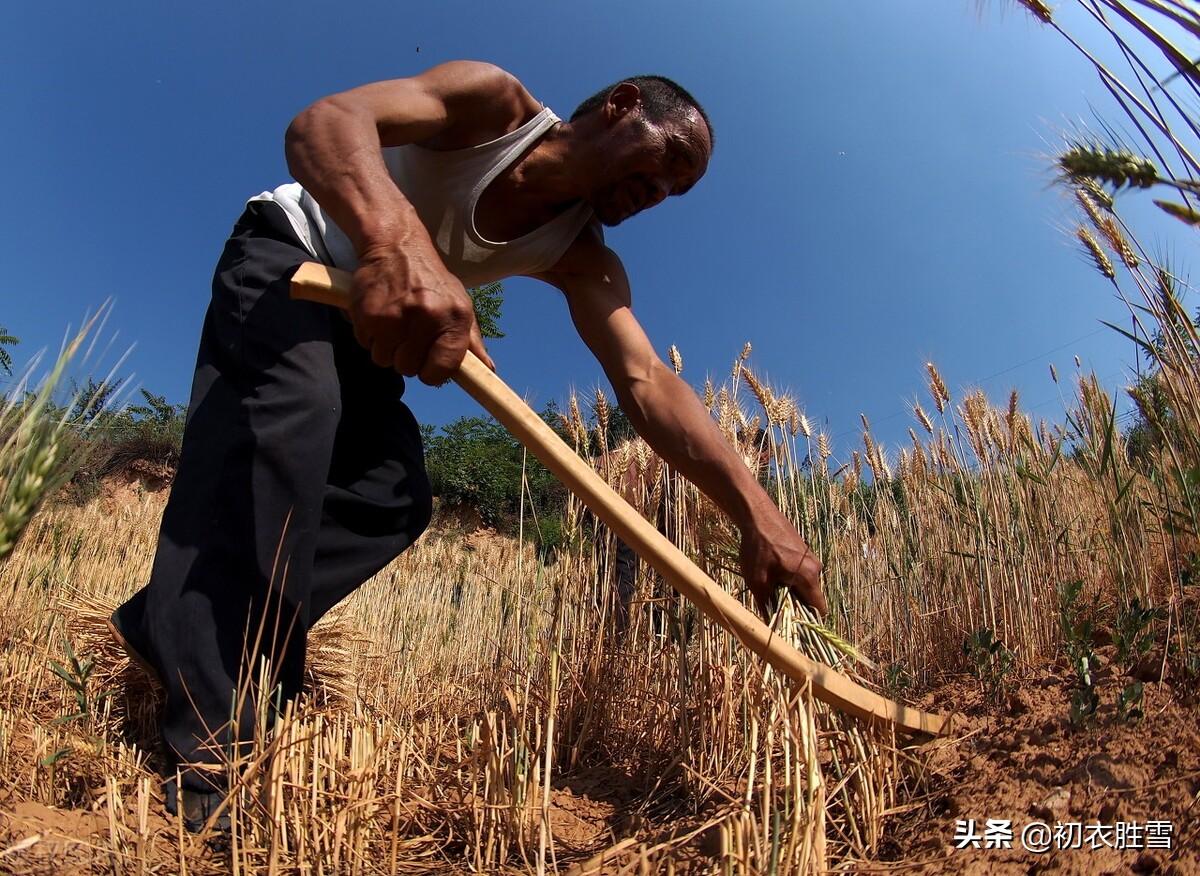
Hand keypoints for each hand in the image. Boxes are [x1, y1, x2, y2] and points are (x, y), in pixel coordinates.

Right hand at [349, 242, 494, 383]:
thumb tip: (487, 369)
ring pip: (384, 360)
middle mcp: (427, 317)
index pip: (443, 368)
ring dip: (386, 348)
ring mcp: (396, 316)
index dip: (433, 372)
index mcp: (454, 317)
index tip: (428, 364)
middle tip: (407, 335)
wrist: (397, 244)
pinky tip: (379, 315)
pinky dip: (370, 336)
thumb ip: (471, 340)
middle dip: (406, 358)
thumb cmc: (430, 280)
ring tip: (393, 324)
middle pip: (409, 368)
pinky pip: (366, 345)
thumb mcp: (459, 303)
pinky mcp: (369, 314)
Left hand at [738, 508, 826, 615]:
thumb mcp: (757, 580)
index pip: (819, 608)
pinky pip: (800, 573)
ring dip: (790, 591)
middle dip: (795, 606)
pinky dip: (789, 579)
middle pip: (811, 597)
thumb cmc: (757, 547)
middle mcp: (815, 568)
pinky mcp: (803, 552)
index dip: (808, 622)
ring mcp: (811, 558)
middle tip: (776, 608)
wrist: (757, 514)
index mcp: (809, 576)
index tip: (794, 628)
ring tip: (770, 587)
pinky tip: (772, 573)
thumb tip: (769, 625)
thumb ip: (765, 604)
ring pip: (804, 585)